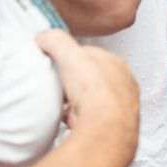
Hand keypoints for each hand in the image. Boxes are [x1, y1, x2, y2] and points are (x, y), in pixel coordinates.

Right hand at [36, 30, 139, 166]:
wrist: (106, 129)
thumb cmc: (96, 91)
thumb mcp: (70, 54)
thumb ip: (55, 40)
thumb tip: (43, 37)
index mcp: (116, 64)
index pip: (91, 54)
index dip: (70, 56)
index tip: (56, 61)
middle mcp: (122, 86)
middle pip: (91, 79)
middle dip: (73, 82)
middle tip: (58, 85)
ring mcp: (118, 109)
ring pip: (91, 102)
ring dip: (75, 104)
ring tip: (61, 106)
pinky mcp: (111, 129)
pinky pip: (89, 122)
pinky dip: (77, 122)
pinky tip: (68, 122)